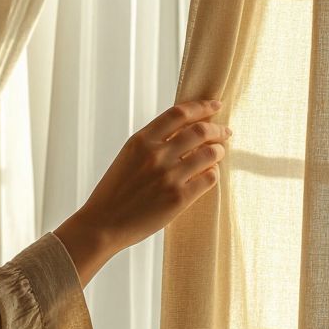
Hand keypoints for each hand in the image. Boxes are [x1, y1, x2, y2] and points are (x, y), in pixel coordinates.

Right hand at [54, 99, 230, 286]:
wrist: (103, 223)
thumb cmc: (115, 191)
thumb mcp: (128, 156)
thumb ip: (153, 142)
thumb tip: (186, 129)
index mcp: (142, 140)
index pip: (179, 113)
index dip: (202, 106)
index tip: (215, 105)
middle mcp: (156, 155)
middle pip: (200, 130)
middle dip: (218, 129)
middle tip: (225, 132)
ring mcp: (169, 177)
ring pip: (210, 154)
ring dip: (219, 151)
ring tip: (218, 154)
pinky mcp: (178, 198)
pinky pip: (209, 178)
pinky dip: (214, 173)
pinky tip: (209, 175)